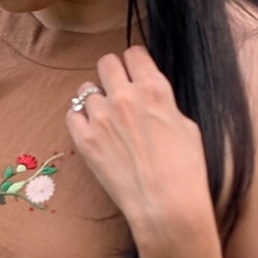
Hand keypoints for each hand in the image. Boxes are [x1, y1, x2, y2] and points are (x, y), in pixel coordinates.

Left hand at [67, 46, 217, 249]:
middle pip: (106, 63)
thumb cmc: (185, 168)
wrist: (166, 204)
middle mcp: (124, 96)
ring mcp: (101, 117)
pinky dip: (80, 119)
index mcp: (154, 88)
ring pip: (85, 89)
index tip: (135, 72)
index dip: (135, 62)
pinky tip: (92, 130)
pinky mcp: (84, 140)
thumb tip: (149, 99)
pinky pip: (71, 115)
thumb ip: (163, 104)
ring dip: (95, 98)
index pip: (134, 53)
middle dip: (113, 73)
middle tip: (117, 88)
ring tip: (105, 116)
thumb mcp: (186, 125)